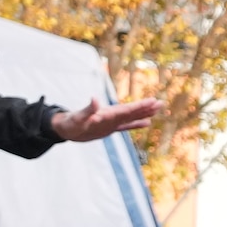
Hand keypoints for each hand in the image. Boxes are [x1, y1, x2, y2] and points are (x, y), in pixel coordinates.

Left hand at [48, 98, 164, 143]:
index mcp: (107, 114)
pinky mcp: (109, 128)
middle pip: (132, 111)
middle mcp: (111, 116)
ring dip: (144, 113)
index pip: (126, 109)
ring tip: (158, 108)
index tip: (152, 101)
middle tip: (161, 102)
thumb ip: (88, 109)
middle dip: (146, 107)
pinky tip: (146, 122)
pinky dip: (136, 124)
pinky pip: (125, 126)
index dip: (140, 106)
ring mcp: (111, 122)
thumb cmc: (70, 123)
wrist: (65, 128)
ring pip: (131, 117)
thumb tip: (95, 99)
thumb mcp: (78, 118)